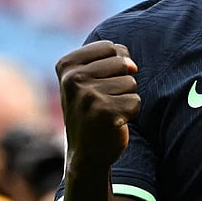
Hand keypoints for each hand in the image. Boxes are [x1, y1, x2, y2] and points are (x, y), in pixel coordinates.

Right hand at [55, 41, 140, 169]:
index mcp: (66, 65)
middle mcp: (73, 79)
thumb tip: (132, 64)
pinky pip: (135, 101)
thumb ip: (111, 58)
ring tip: (108, 111)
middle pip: (122, 63)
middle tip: (103, 101)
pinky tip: (114, 122)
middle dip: (121, 82)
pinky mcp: (105, 113)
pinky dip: (130, 112)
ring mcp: (87, 96)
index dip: (113, 65)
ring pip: (131, 82)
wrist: (86, 153)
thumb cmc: (92, 110)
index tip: (98, 83)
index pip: (110, 47)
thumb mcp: (90, 78)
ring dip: (125, 98)